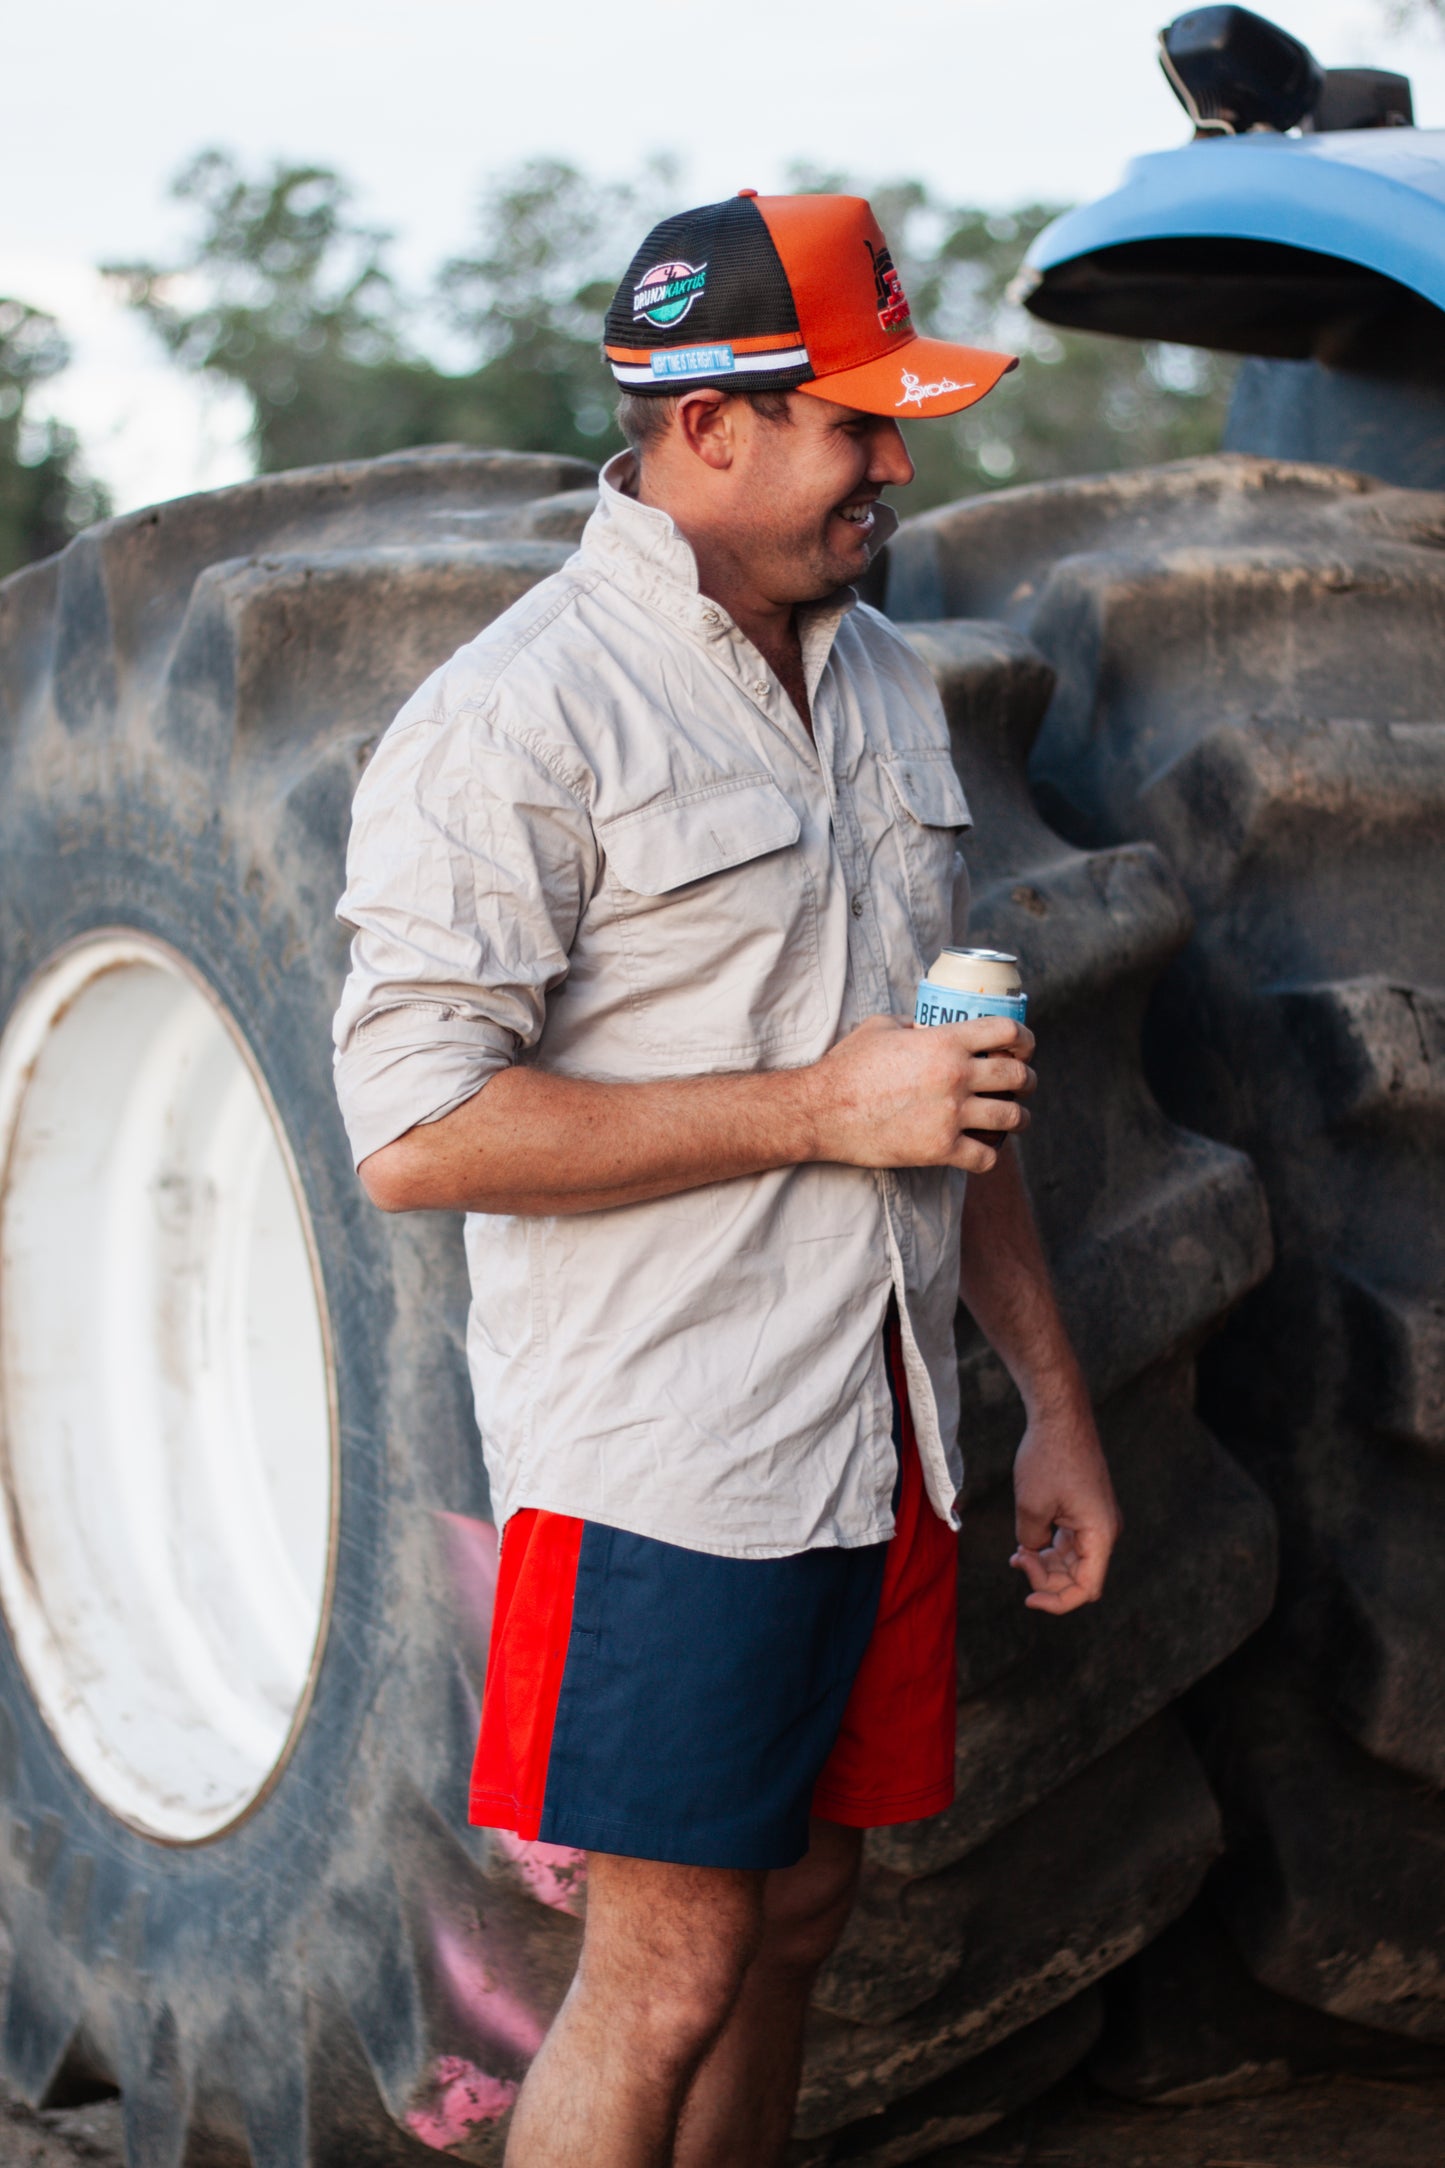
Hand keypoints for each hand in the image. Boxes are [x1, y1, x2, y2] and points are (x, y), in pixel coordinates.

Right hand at [808, 1014, 1036, 1174]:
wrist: (822, 1110)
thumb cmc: (847, 1066)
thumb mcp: (881, 1027)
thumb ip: (913, 1024)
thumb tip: (928, 1027)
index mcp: (945, 1041)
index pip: (1007, 1032)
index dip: (1025, 1038)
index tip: (1024, 1048)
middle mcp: (956, 1076)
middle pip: (1017, 1076)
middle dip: (1028, 1080)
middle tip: (1024, 1085)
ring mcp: (951, 1115)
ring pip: (1012, 1117)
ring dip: (1021, 1118)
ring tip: (1018, 1119)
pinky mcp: (940, 1149)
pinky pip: (986, 1156)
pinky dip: (991, 1155)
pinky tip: (985, 1150)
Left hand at [1009, 1396, 1121, 1614]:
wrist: (1060, 1416)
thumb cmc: (1048, 1456)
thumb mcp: (1031, 1507)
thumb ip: (1032, 1543)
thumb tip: (1033, 1554)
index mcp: (1101, 1534)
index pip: (1086, 1588)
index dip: (1057, 1602)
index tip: (1027, 1598)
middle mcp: (1105, 1531)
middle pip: (1078, 1577)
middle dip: (1045, 1578)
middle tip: (1016, 1558)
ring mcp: (1096, 1520)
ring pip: (1073, 1562)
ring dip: (1045, 1565)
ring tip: (1017, 1554)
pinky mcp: (1086, 1510)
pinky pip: (1070, 1543)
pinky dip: (1048, 1549)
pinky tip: (1025, 1546)